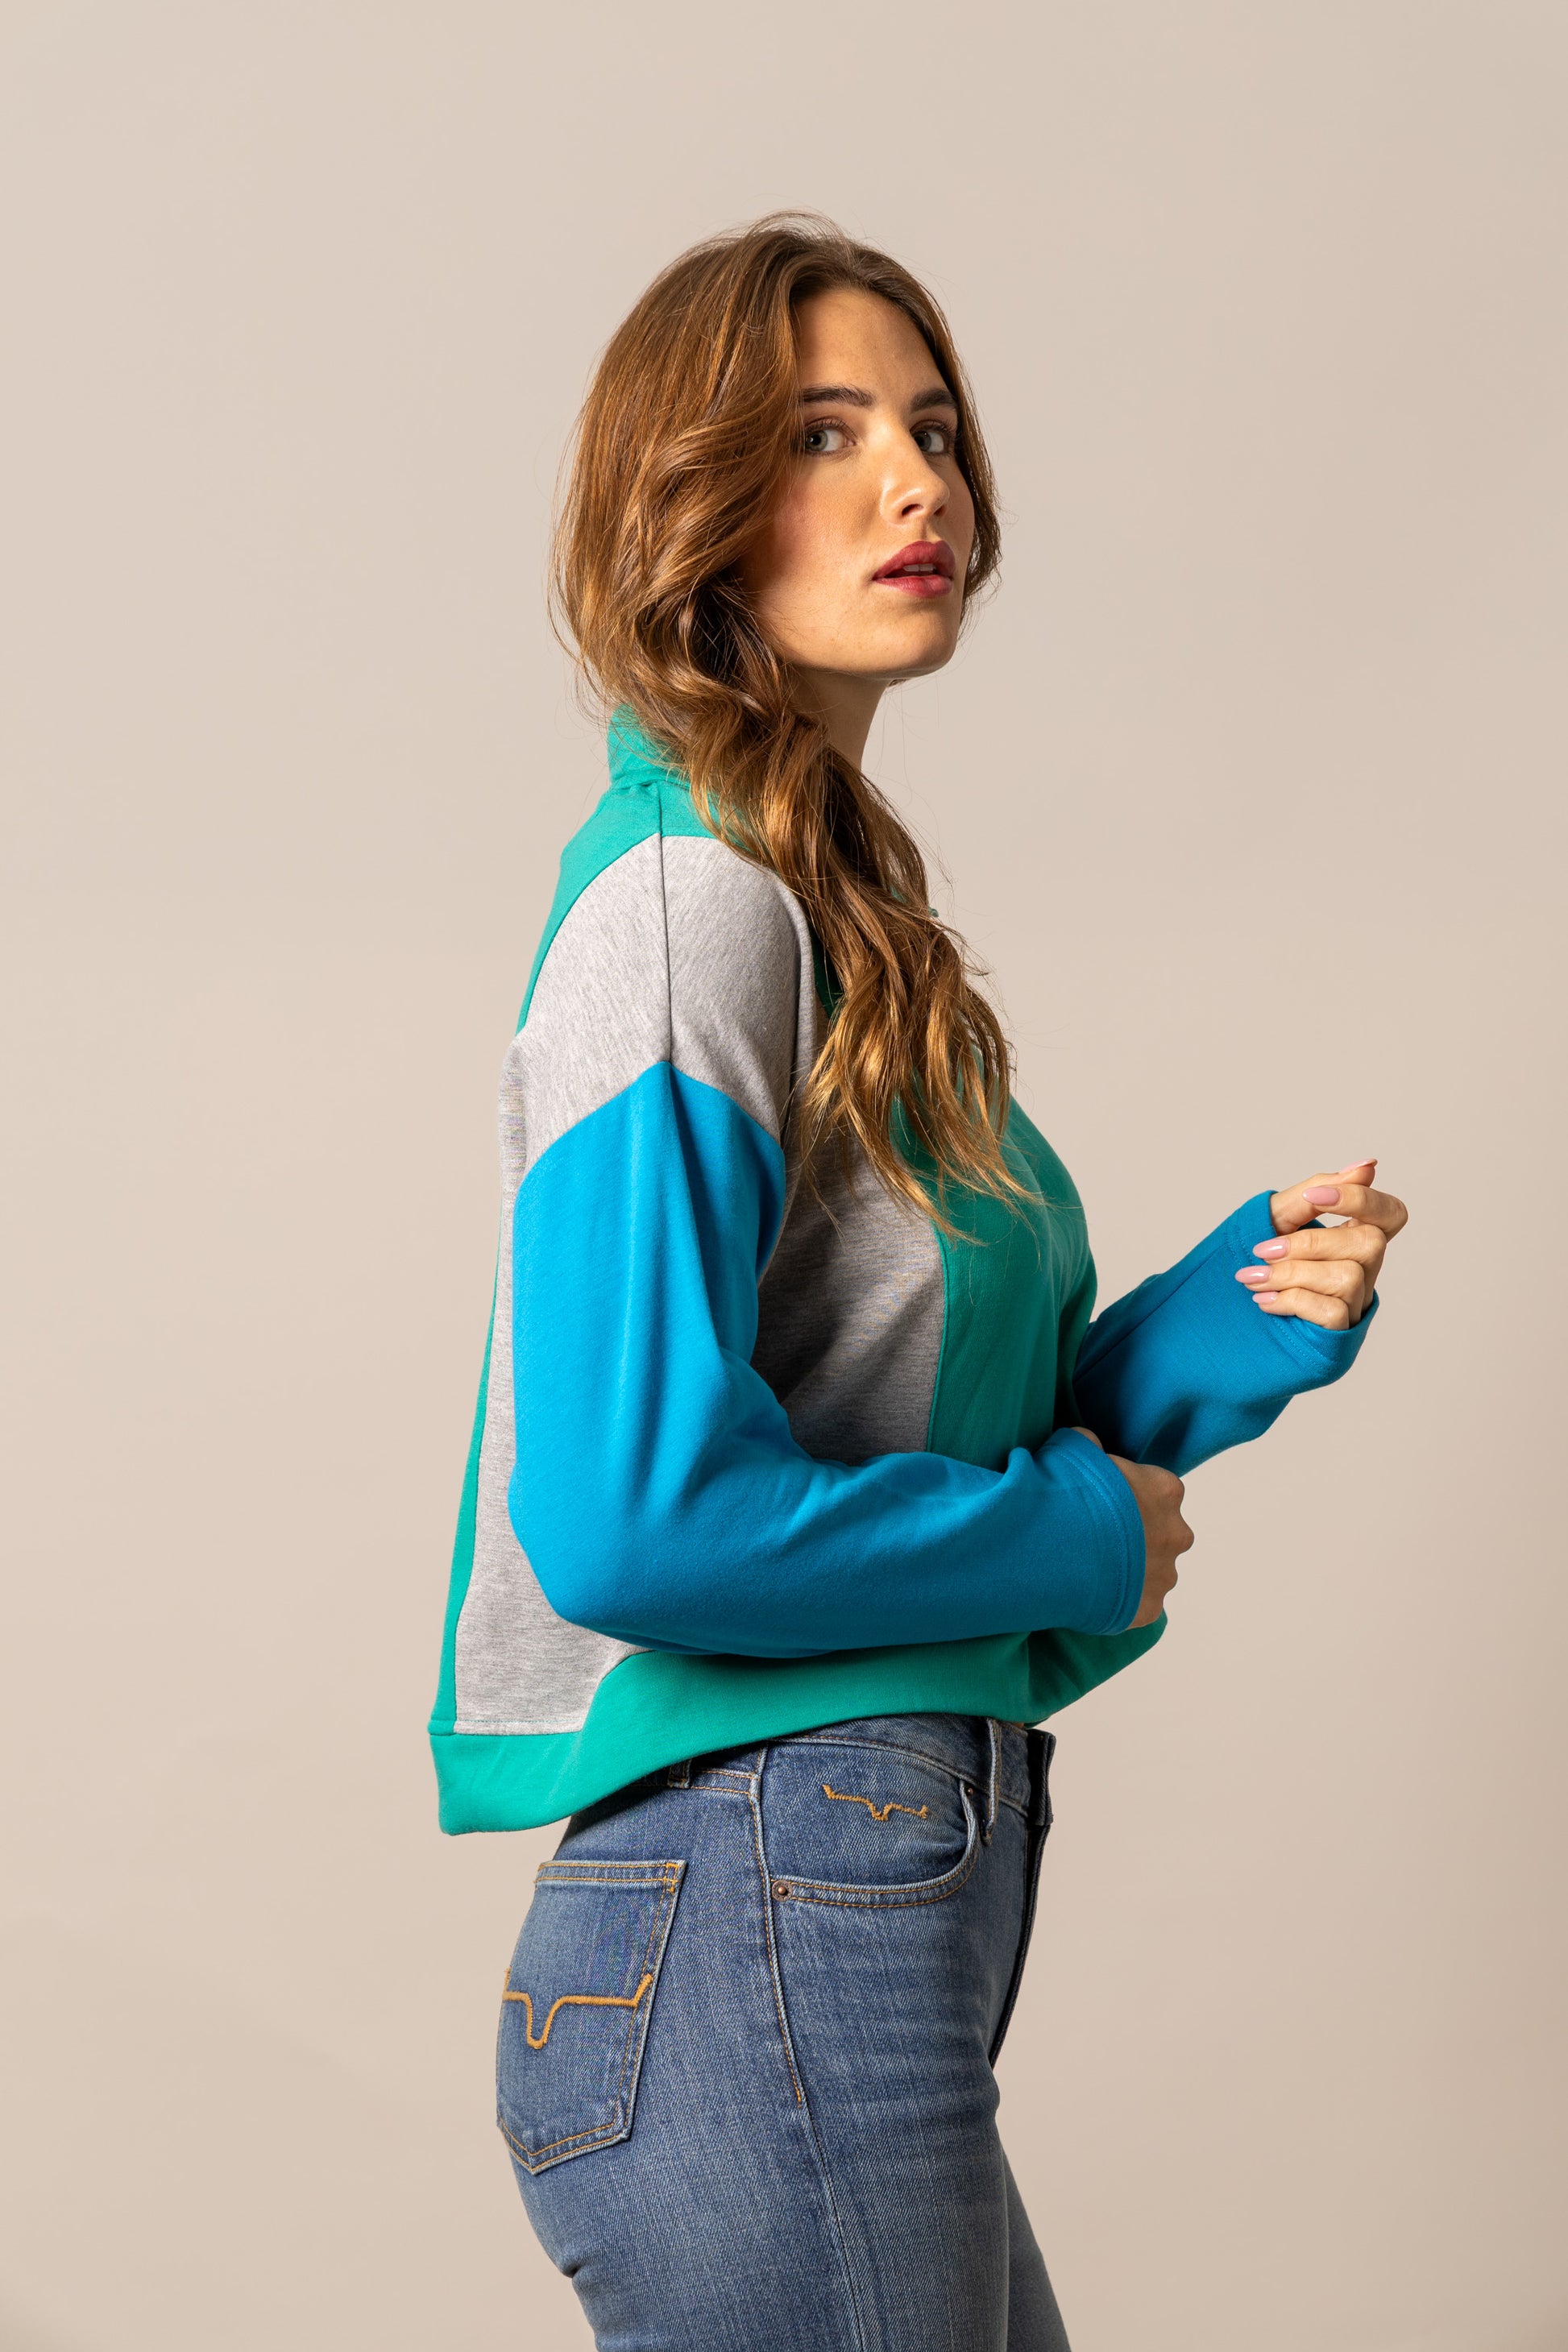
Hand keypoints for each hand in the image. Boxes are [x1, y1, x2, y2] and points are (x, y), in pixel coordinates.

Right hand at [1072, 1429, 1192, 1628]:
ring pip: (1153, 1571)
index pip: (1157, 1490)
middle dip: (1138, 1535)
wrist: (1058, 1547)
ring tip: (1091, 1568)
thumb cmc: (1069, 1494)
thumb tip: (1089, 1442)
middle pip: (1162, 1532)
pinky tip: (1094, 1593)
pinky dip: (1121, 1601)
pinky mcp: (1150, 1609)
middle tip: (1097, 1537)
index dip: (1129, 1495)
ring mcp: (1165, 1575)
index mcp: (1165, 1491)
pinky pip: (1138, 1604)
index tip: (1104, 1502)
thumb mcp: (1074, 1452)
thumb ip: (1090, 1446)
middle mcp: (1177, 1533)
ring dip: (1130, 1569)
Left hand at [1235, 1158, 1408, 1330]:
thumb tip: (1366, 1166)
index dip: (1362, 1200)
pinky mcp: (1339, 1334)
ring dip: (1290, 1274)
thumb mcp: (1282, 1217)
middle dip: (1310, 1243)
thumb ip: (1319, 1190)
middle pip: (1370, 1243)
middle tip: (1264, 1249)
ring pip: (1348, 1277)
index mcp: (1355, 1236)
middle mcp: (1365, 1270)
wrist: (1228, 1314)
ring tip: (1254, 1278)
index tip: (1314, 1198)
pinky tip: (1265, 1300)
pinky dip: (1291, 1301)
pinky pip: (1333, 1312)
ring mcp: (1355, 1304)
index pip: (1392, 1214)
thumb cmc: (1265, 1259)